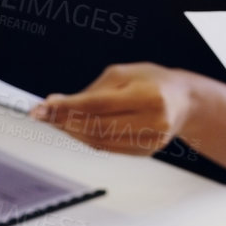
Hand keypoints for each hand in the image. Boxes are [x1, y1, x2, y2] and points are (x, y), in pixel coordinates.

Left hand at [28, 63, 192, 154]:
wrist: (184, 102)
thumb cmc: (153, 81)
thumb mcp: (124, 74)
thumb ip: (91, 90)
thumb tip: (57, 103)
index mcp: (148, 95)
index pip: (98, 105)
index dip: (67, 107)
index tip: (43, 106)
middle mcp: (152, 121)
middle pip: (96, 127)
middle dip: (63, 121)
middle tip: (40, 114)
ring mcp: (150, 140)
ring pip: (99, 141)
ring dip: (70, 131)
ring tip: (52, 120)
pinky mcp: (145, 152)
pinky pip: (107, 148)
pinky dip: (85, 139)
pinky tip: (72, 129)